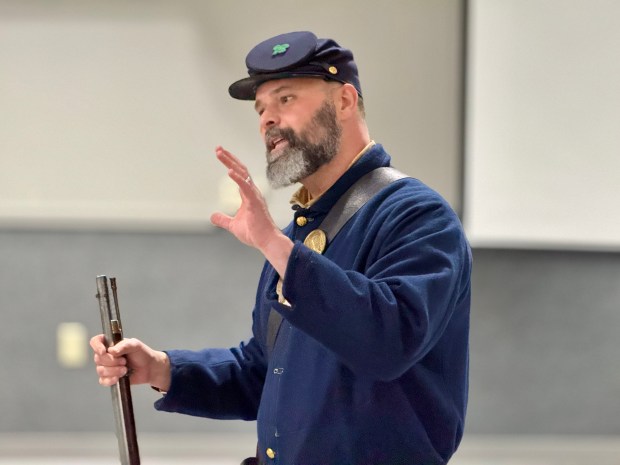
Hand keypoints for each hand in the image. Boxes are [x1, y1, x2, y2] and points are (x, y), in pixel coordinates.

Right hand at [90, 334, 169, 390]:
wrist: (149, 368)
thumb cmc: (142, 353)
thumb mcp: (135, 345)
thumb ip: (124, 345)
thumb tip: (111, 351)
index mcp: (110, 344)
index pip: (96, 342)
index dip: (96, 346)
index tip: (104, 351)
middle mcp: (106, 355)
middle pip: (98, 358)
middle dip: (112, 361)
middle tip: (125, 361)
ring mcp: (106, 367)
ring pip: (100, 370)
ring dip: (114, 371)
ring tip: (125, 369)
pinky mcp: (109, 378)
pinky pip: (102, 381)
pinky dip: (110, 380)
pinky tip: (119, 378)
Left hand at [210, 146, 292, 276]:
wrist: (266, 241)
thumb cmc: (255, 233)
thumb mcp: (233, 225)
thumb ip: (223, 219)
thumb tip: (212, 216)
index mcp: (248, 196)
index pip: (239, 175)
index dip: (230, 164)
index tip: (221, 155)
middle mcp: (252, 192)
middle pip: (240, 170)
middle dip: (229, 159)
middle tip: (218, 148)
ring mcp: (255, 196)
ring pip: (243, 174)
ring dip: (231, 163)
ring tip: (220, 154)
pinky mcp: (255, 202)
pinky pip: (246, 187)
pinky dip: (238, 178)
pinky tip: (229, 171)